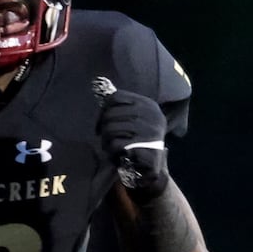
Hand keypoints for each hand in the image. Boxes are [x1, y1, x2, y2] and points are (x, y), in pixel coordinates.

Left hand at [92, 76, 169, 200]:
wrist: (153, 167)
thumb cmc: (139, 140)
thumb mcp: (136, 120)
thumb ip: (123, 107)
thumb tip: (100, 84)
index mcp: (148, 104)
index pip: (115, 97)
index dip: (103, 109)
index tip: (101, 122)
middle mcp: (151, 115)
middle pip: (111, 113)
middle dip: (103, 128)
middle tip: (104, 138)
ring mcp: (150, 131)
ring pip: (111, 128)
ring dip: (105, 141)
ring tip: (109, 147)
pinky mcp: (145, 147)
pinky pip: (116, 144)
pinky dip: (111, 151)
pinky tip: (115, 155)